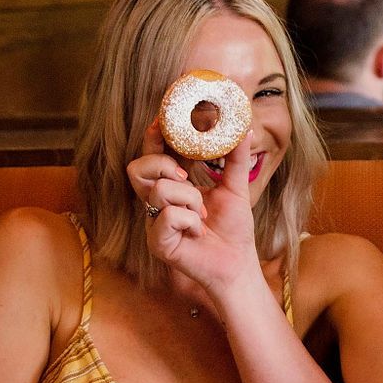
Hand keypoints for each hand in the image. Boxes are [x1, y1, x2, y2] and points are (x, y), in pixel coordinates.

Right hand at [126, 122, 259, 291]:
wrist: (238, 263)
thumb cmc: (234, 229)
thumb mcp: (236, 188)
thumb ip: (236, 159)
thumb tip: (245, 128)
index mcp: (174, 186)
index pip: (155, 155)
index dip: (155, 137)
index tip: (163, 119)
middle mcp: (158, 202)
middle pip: (136, 167)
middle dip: (164, 165)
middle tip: (187, 177)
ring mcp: (154, 222)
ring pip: (157, 190)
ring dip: (190, 199)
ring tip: (203, 215)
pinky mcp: (157, 241)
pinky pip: (168, 216)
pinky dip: (191, 221)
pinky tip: (198, 232)